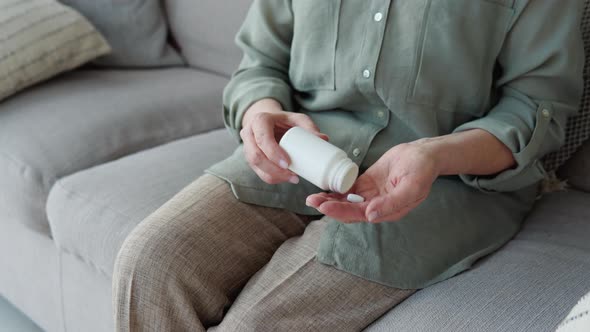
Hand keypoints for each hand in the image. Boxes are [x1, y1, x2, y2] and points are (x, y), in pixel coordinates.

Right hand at [241, 98, 328, 183]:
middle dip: (274, 169)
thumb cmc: (285, 121)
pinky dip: (272, 178)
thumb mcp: (297, 119)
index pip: (262, 138)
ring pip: (255, 166)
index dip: (273, 153)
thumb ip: (310, 127)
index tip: (288, 163)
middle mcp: (249, 133)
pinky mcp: (250, 158)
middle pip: (255, 156)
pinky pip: (258, 172)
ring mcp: (247, 147)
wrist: (270, 123)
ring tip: (293, 178)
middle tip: (292, 175)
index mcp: (260, 120)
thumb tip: (324, 139)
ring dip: (274, 176)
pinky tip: (285, 179)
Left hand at [305, 142, 439, 222]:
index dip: (341, 211)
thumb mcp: (412, 186)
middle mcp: (377, 206)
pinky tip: (323, 189)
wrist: (424, 154)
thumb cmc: (422, 170)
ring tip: (312, 197)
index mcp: (387, 211)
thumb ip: (392, 203)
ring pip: (346, 201)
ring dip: (330, 200)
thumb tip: (370, 216)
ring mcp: (371, 195)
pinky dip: (336, 190)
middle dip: (330, 206)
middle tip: (311, 201)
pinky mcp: (367, 184)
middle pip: (348, 210)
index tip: (325, 206)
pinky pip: (349, 189)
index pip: (359, 214)